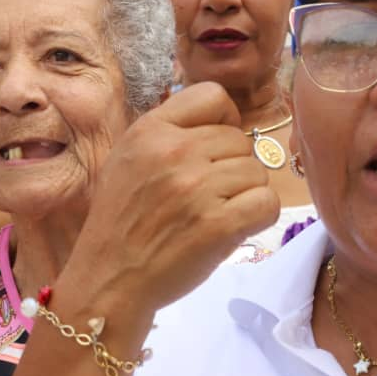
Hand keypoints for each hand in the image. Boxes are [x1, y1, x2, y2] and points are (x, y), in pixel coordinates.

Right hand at [61, 83, 280, 316]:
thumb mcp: (127, 159)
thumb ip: (168, 134)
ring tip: (214, 214)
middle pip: (240, 140)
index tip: (213, 148)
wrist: (109, 278)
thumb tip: (221, 124)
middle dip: (232, 167)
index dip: (224, 121)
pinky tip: (233, 227)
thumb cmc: (121, 221)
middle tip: (207, 196)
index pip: (214, 96)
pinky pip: (266, 203)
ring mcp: (197, 187)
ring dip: (244, 195)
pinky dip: (257, 217)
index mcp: (150, 130)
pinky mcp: (218, 224)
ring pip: (257, 172)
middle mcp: (174, 151)